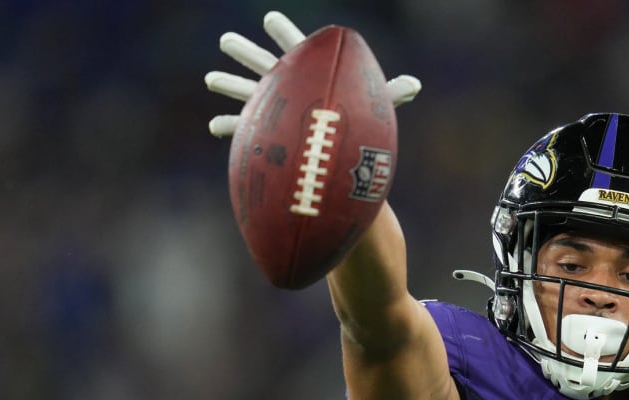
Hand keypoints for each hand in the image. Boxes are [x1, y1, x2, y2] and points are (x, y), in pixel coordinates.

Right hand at [204, 11, 421, 137]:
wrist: (339, 151)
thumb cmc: (358, 122)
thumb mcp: (375, 105)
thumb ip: (392, 92)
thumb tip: (417, 85)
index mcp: (311, 73)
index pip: (296, 48)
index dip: (285, 33)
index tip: (270, 19)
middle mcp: (289, 86)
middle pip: (263, 65)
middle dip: (245, 53)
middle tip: (226, 40)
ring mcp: (274, 108)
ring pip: (247, 93)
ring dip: (229, 85)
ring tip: (211, 78)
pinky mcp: (267, 133)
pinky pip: (244, 130)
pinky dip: (230, 128)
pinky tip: (214, 127)